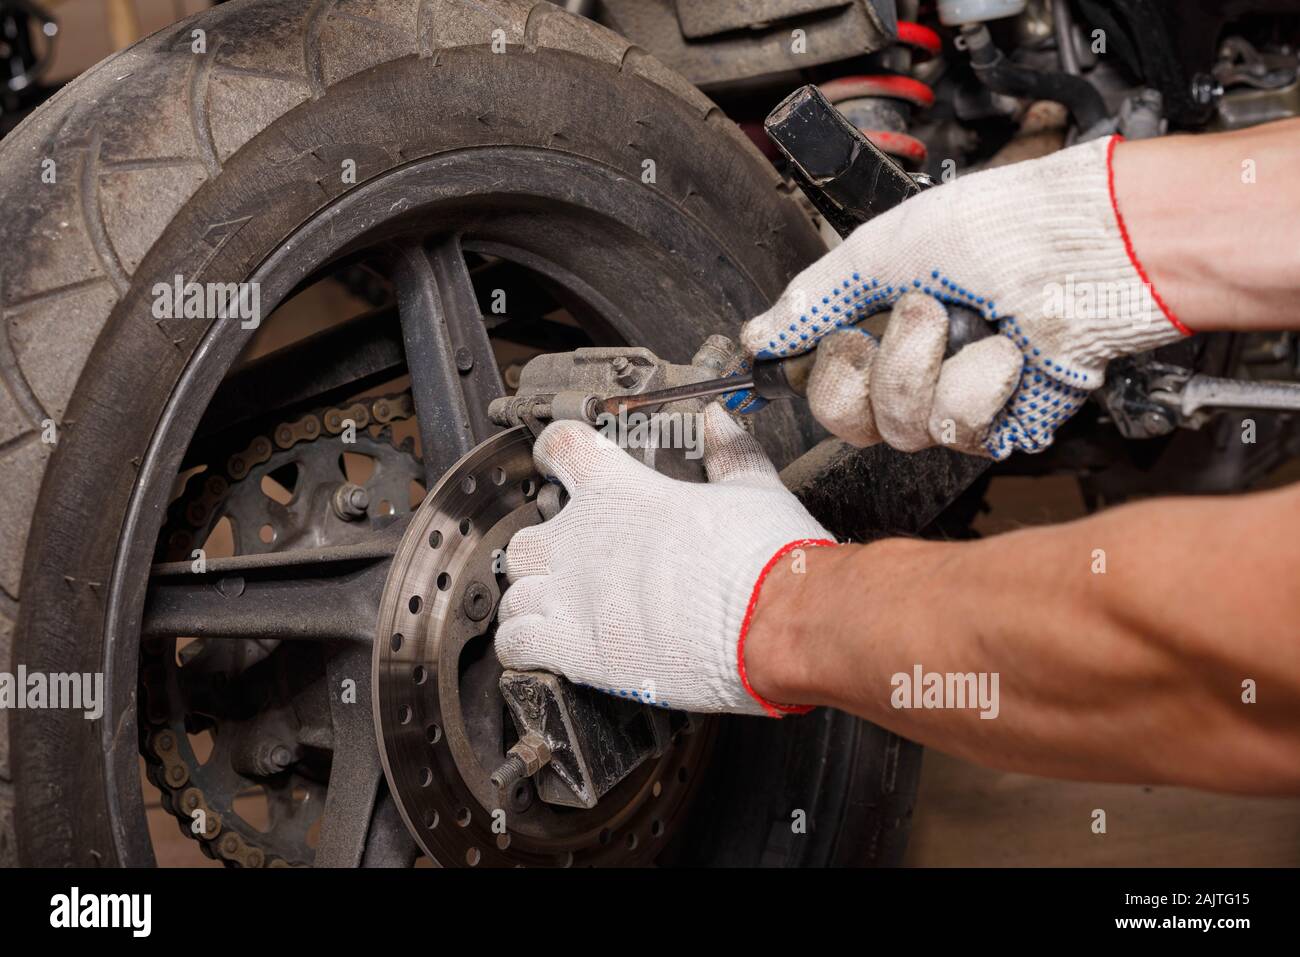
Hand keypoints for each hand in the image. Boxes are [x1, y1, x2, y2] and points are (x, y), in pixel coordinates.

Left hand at [494, 404, 832, 716]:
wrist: (774, 621)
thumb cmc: (766, 559)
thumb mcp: (755, 488)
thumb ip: (730, 452)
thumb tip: (720, 420)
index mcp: (622, 492)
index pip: (563, 448)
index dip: (555, 450)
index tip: (555, 459)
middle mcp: (584, 540)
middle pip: (524, 540)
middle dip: (541, 556)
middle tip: (573, 569)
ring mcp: (572, 596)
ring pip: (514, 596)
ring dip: (533, 606)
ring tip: (563, 618)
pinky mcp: (575, 648)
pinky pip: (514, 644)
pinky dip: (522, 647)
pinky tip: (547, 651)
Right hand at [738, 136, 1187, 458]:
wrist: (1083, 249)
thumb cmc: (1000, 230)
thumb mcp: (883, 249)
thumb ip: (815, 299)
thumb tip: (759, 337)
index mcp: (883, 328)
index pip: (824, 388)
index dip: (828, 373)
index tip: (845, 337)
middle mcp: (917, 369)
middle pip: (853, 423)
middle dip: (884, 369)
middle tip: (921, 315)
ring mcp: (960, 398)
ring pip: (905, 428)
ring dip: (937, 366)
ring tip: (978, 322)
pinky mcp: (1004, 422)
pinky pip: (963, 431)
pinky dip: (984, 383)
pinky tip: (1012, 352)